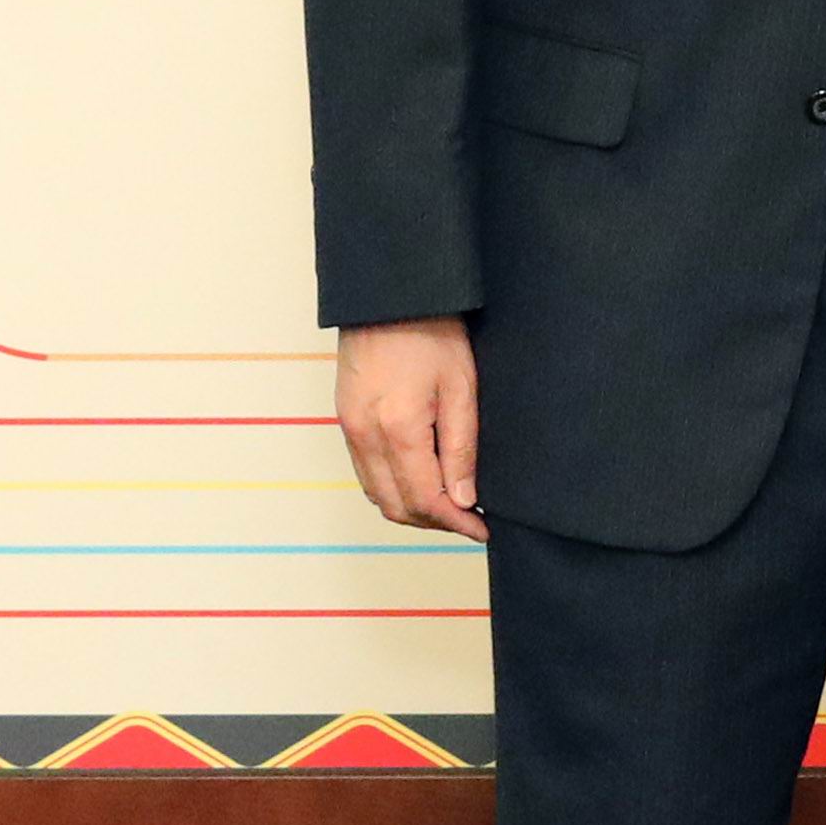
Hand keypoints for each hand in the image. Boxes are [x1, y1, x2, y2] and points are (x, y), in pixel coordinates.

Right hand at [332, 316, 483, 538]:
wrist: (389, 296)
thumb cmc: (430, 332)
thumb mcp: (461, 388)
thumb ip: (461, 448)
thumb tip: (463, 499)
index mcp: (398, 428)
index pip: (426, 499)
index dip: (456, 522)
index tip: (481, 528)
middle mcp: (366, 435)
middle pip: (397, 506)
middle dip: (435, 522)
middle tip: (469, 519)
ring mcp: (349, 429)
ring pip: (377, 494)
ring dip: (412, 508)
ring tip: (448, 504)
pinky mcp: (345, 420)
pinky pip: (364, 473)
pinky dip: (391, 488)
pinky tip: (418, 480)